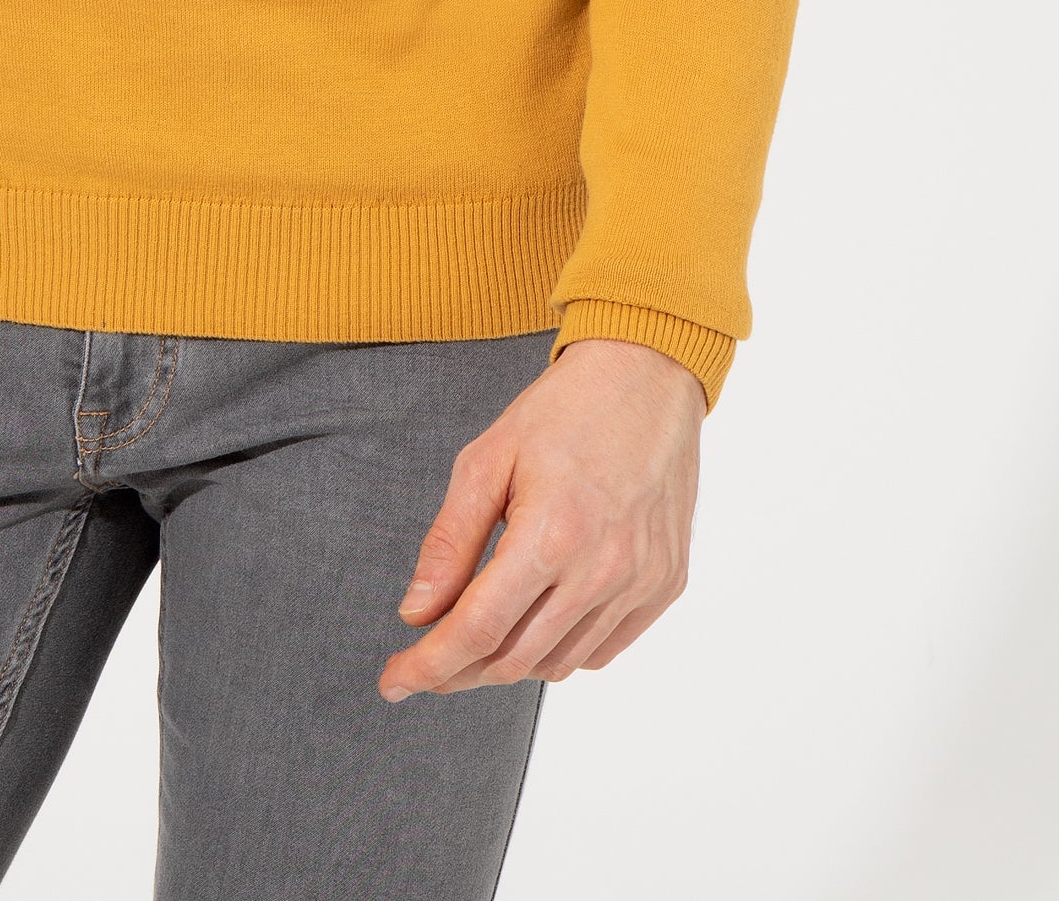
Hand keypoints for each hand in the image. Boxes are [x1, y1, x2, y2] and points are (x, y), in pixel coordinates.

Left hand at [378, 339, 703, 698]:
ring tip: (475, 641)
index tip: (393, 681)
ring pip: (558, 663)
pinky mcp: (666, 585)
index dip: (430, 665)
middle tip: (424, 663)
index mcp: (552, 534)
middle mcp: (602, 570)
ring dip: (507, 664)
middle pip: (514, 657)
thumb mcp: (487, 459)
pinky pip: (603, 650)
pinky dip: (559, 651)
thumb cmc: (563, 411)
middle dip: (458, 672)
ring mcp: (641, 583)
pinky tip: (533, 625)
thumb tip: (416, 613)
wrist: (648, 376)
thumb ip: (450, 541)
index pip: (478, 629)